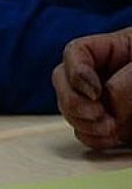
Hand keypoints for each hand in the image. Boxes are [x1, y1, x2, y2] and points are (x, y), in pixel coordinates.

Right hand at [52, 27, 131, 148]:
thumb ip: (128, 82)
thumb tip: (106, 104)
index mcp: (115, 49)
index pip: (75, 52)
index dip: (76, 72)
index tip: (95, 92)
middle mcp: (103, 74)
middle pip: (62, 82)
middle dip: (74, 101)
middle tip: (98, 114)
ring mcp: (103, 101)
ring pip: (69, 110)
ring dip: (83, 122)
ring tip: (110, 128)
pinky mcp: (110, 126)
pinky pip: (84, 134)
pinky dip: (92, 139)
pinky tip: (109, 138)